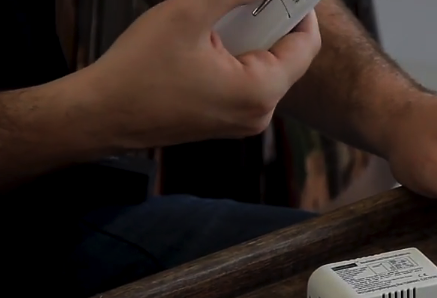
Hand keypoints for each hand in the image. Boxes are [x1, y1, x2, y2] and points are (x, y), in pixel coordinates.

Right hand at [79, 0, 321, 148]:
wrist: (102, 114)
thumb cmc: (138, 72)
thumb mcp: (188, 15)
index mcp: (260, 92)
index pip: (307, 46)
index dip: (302, 12)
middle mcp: (258, 113)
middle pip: (286, 56)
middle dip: (268, 22)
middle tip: (240, 4)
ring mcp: (243, 120)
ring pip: (263, 67)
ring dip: (248, 37)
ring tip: (216, 22)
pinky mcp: (226, 120)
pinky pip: (244, 80)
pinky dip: (234, 56)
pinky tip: (206, 43)